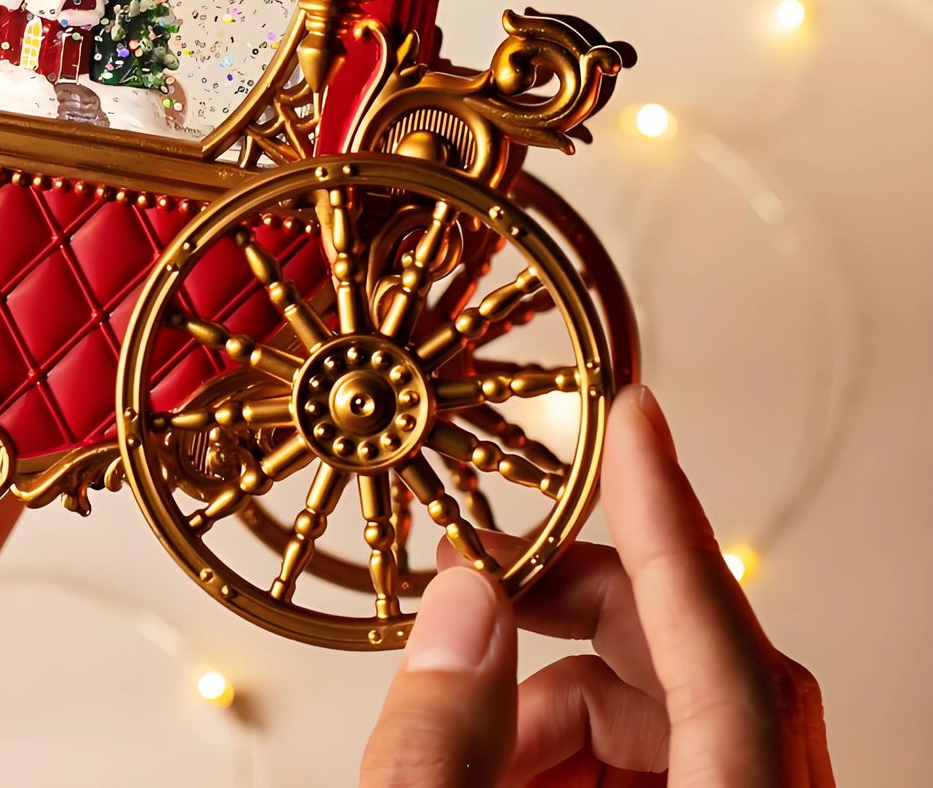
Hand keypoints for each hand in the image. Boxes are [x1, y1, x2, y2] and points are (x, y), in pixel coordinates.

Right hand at [359, 385, 833, 785]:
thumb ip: (442, 743)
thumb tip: (460, 610)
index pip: (728, 648)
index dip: (669, 518)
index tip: (634, 417)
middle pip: (691, 663)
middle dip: (568, 613)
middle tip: (477, 577)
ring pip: (664, 711)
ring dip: (549, 699)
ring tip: (463, 747)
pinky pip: (659, 762)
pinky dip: (566, 750)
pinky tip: (495, 773)